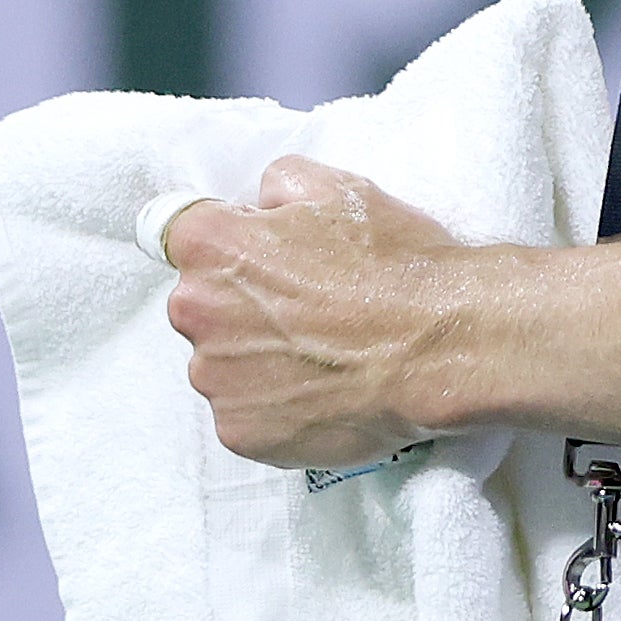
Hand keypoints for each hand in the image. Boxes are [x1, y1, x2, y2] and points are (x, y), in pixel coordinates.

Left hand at [160, 156, 490, 469]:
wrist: (441, 346)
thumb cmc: (392, 263)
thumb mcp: (337, 188)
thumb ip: (275, 187)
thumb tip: (258, 205)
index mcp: (208, 245)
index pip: (178, 235)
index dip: (226, 243)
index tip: (256, 257)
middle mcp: (193, 311)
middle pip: (201, 305)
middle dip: (240, 305)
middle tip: (306, 311)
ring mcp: (214, 379)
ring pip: (222, 364)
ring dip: (257, 360)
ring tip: (321, 357)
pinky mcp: (238, 433)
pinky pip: (245, 414)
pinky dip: (275, 407)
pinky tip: (321, 393)